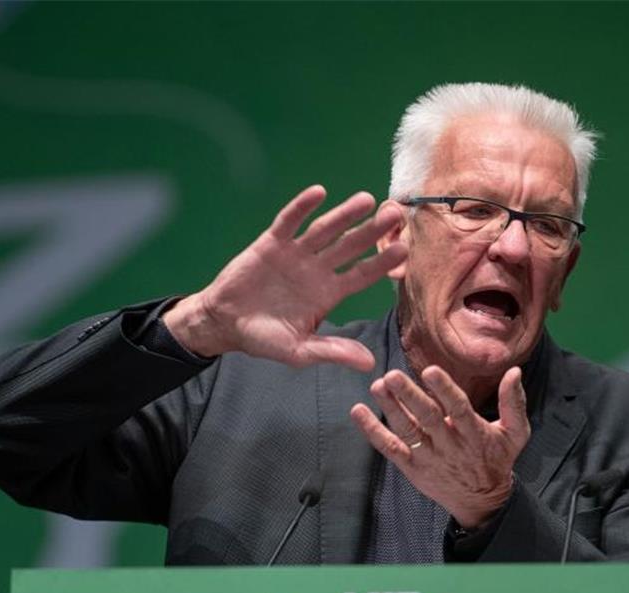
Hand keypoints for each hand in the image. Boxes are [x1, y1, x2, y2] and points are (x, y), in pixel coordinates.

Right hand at [164, 185, 407, 371]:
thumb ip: (332, 351)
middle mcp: (318, 269)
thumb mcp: (300, 351)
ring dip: (345, 214)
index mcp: (329, 293)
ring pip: (325, 230)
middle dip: (372, 231)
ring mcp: (296, 254)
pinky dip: (302, 207)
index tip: (403, 250)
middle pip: (350, 246)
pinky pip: (289, 222)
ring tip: (367, 199)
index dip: (382, 263)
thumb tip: (368, 363)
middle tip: (395, 213)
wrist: (225, 324)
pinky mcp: (272, 243)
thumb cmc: (264, 339)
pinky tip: (319, 193)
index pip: (362, 275)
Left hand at [349, 366, 530, 528]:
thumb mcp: (516, 433)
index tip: (430, 370)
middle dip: (409, 396)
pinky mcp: (412, 467)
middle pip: (427, 418)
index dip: (444, 390)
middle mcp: (449, 445)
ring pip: (407, 431)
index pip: (458, 409)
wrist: (482, 501)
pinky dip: (372, 431)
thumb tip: (514, 371)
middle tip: (392, 375)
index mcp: (474, 433)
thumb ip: (514, 402)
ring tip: (377, 387)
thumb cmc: (498, 459)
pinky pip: (390, 449)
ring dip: (390, 409)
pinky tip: (358, 411)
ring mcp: (429, 458)